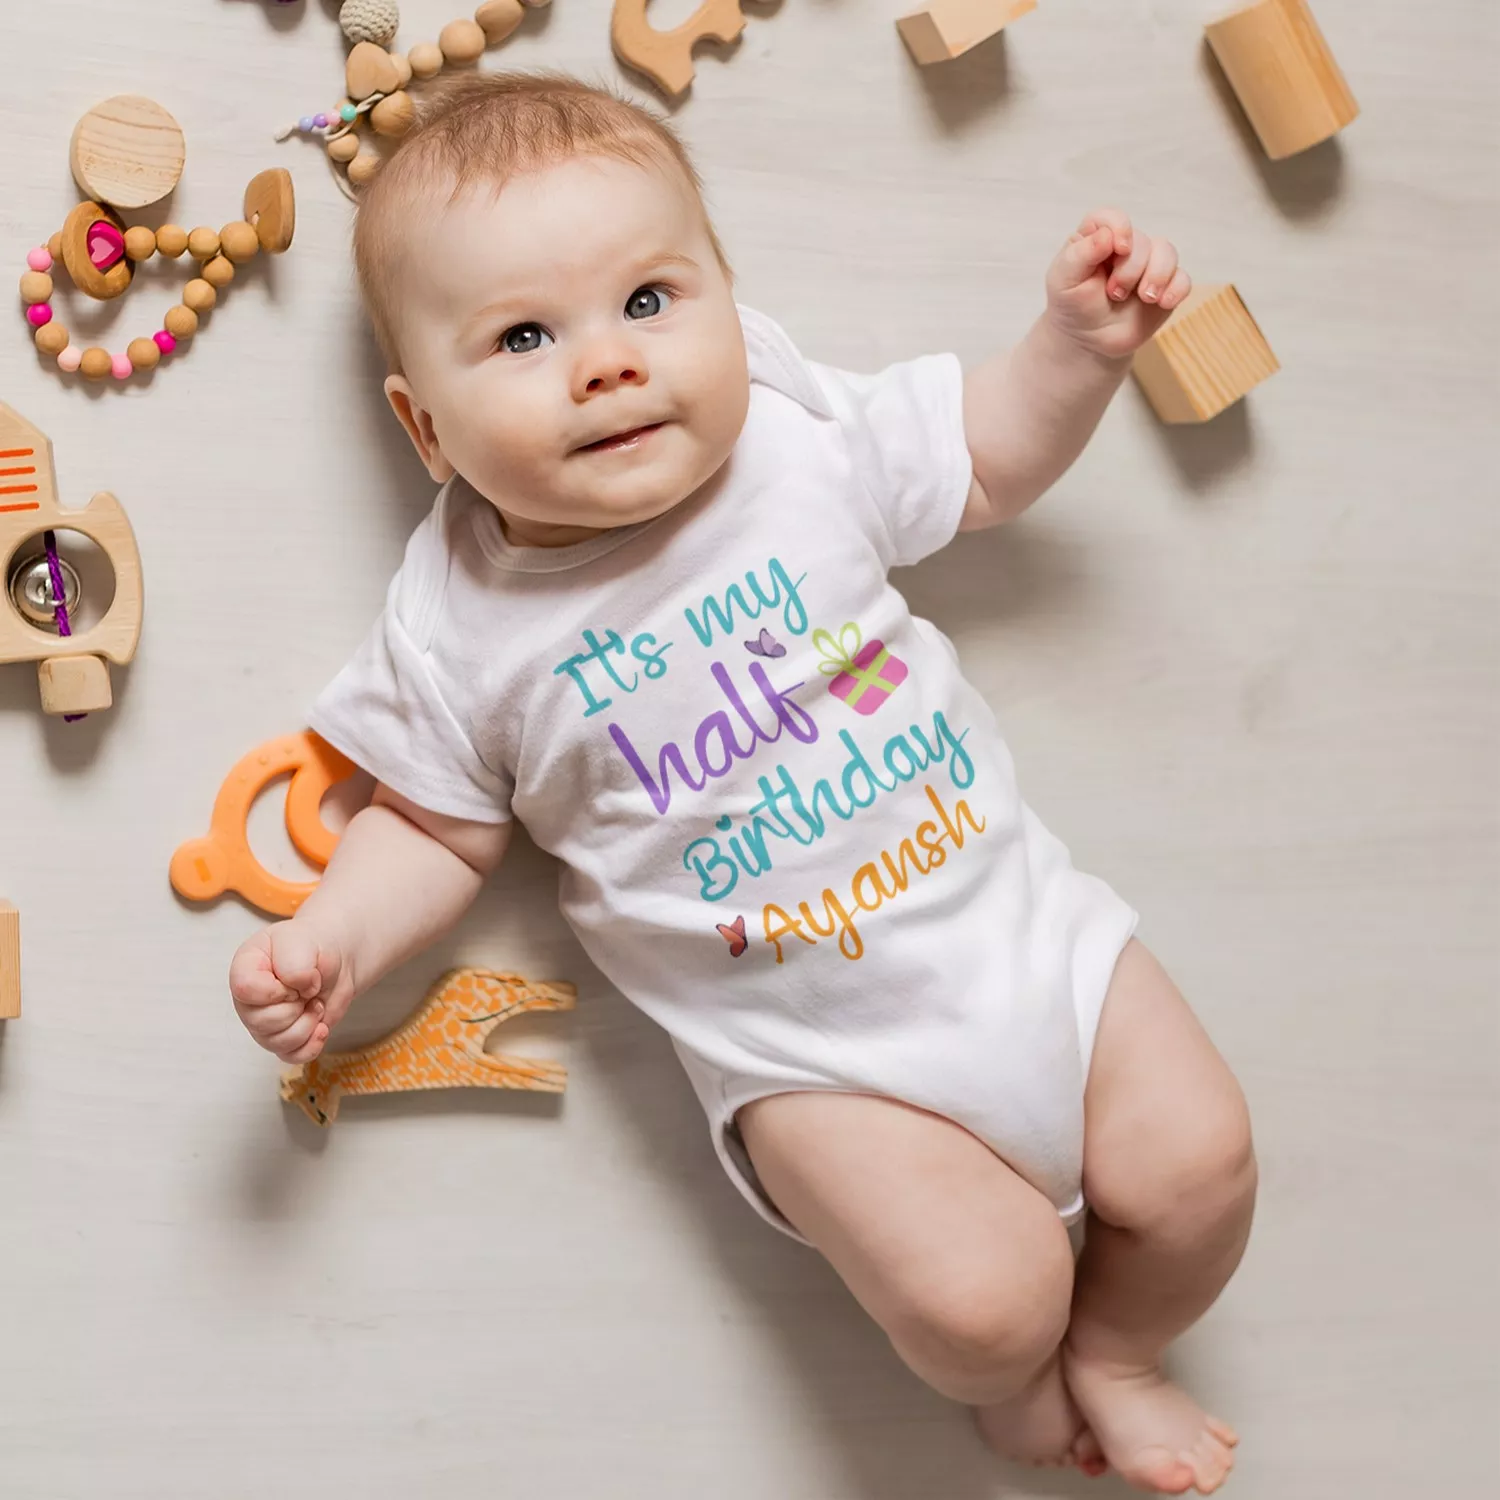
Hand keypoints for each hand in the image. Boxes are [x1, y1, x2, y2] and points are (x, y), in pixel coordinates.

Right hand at [230, 922, 353, 1063]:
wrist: (335, 959)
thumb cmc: (313, 946)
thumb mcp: (304, 942)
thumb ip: (295, 964)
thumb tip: (300, 989)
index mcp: (244, 969)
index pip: (246, 989)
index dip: (277, 989)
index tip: (295, 978)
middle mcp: (248, 1001)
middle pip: (262, 1022)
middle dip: (295, 1007)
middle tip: (309, 989)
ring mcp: (264, 1023)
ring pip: (277, 1043)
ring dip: (306, 1024)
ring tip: (314, 1002)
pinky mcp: (284, 1040)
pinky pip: (292, 1056)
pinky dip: (312, 1044)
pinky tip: (321, 1027)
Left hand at [1045, 208, 1190, 361]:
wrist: (1088, 340)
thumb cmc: (1073, 305)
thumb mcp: (1064, 280)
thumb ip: (1080, 255)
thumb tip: (1106, 236)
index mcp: (1097, 238)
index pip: (1112, 217)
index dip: (1120, 227)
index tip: (1118, 249)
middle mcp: (1126, 246)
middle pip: (1142, 240)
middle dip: (1131, 269)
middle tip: (1114, 294)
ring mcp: (1148, 265)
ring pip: (1167, 253)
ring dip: (1157, 276)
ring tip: (1143, 298)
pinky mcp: (1165, 286)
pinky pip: (1182, 279)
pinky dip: (1176, 289)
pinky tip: (1163, 303)